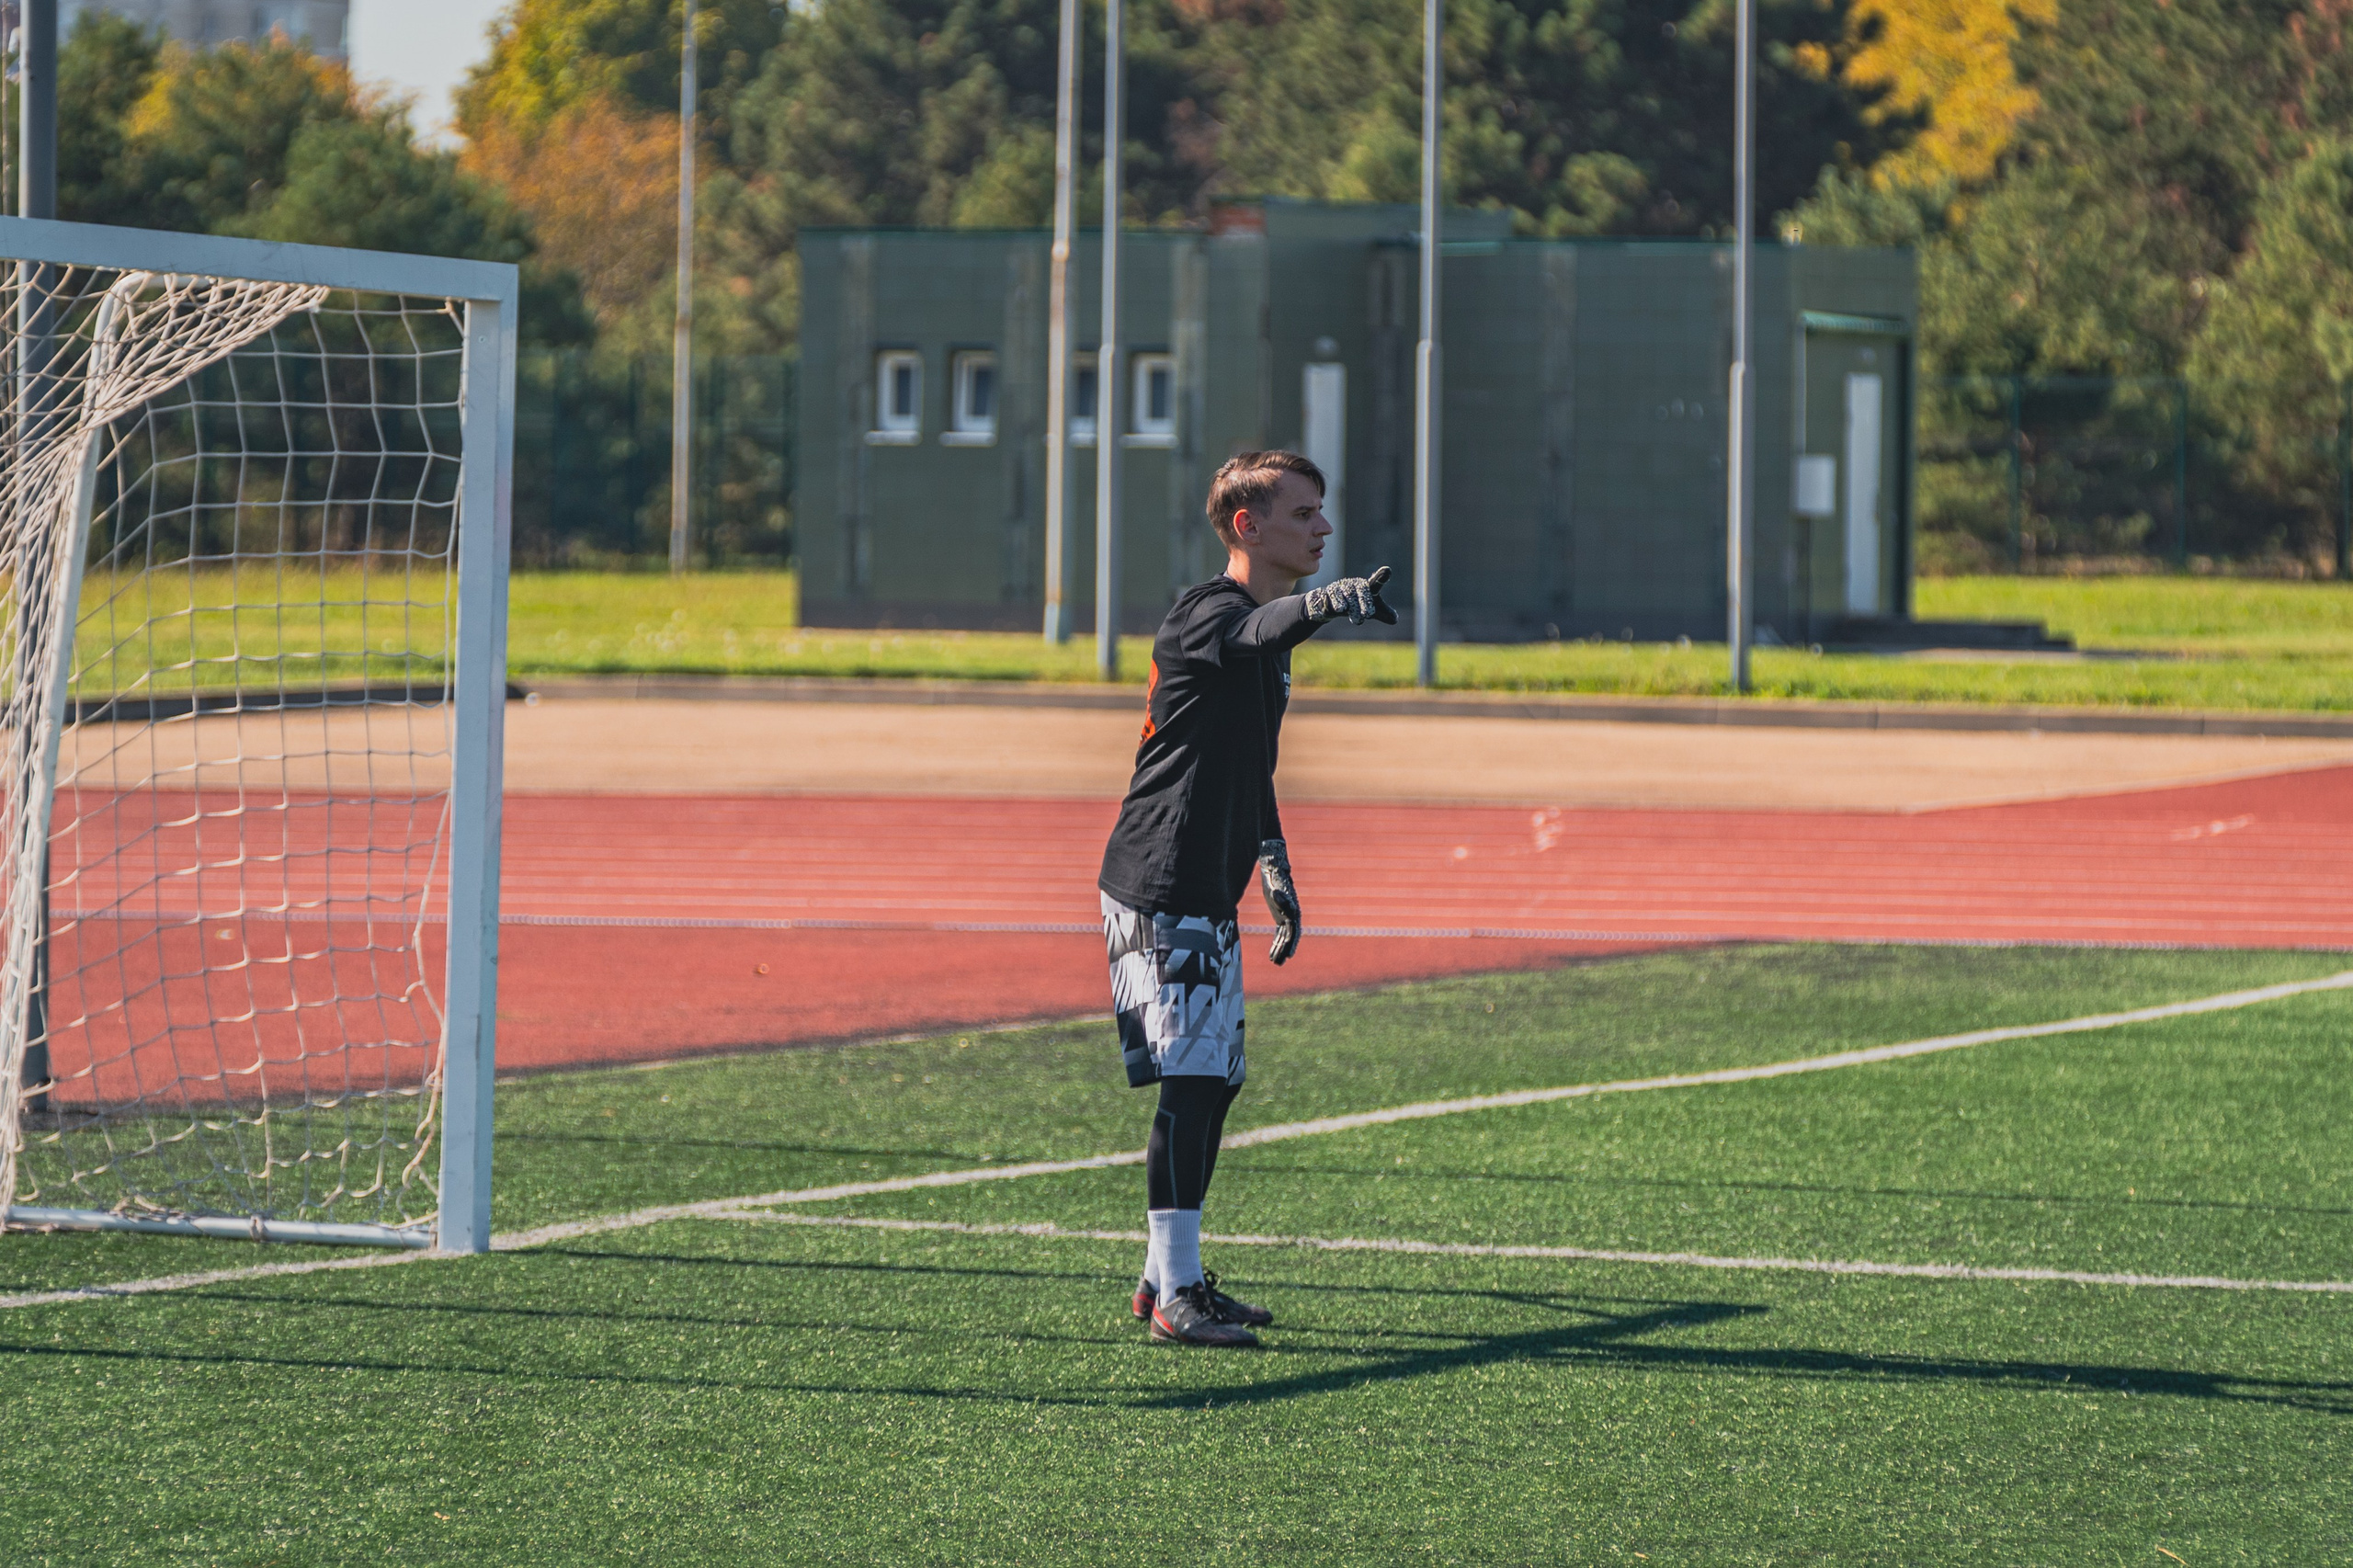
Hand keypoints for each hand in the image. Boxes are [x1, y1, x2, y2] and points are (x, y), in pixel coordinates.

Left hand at [1260, 839, 1300, 964]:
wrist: (1274, 871)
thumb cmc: (1274, 878)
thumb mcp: (1273, 885)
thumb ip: (1277, 893)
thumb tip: (1277, 897)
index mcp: (1293, 910)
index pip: (1293, 931)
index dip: (1291, 944)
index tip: (1288, 955)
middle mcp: (1293, 915)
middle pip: (1290, 937)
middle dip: (1285, 950)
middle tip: (1279, 963)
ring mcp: (1287, 917)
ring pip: (1284, 937)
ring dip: (1280, 949)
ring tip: (1275, 962)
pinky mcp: (1280, 918)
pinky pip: (1280, 934)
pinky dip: (1276, 944)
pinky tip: (1271, 954)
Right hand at [1303, 566, 1396, 625]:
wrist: (1332, 606)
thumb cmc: (1356, 605)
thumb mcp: (1370, 611)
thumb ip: (1383, 614)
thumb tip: (1395, 620)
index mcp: (1367, 587)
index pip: (1376, 582)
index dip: (1381, 576)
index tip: (1387, 570)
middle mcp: (1355, 584)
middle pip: (1362, 591)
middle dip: (1365, 603)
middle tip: (1368, 615)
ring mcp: (1342, 587)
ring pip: (1349, 595)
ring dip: (1353, 608)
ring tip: (1358, 621)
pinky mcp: (1330, 592)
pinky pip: (1334, 595)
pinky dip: (1338, 602)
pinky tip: (1341, 609)